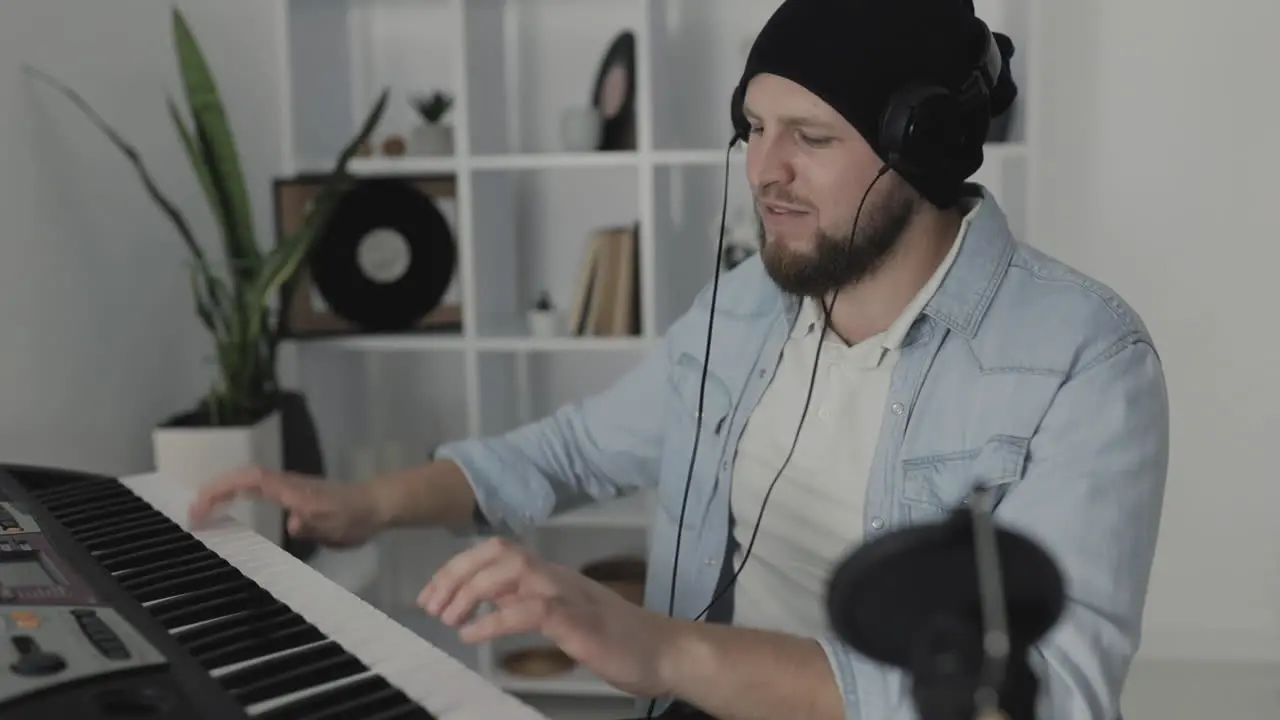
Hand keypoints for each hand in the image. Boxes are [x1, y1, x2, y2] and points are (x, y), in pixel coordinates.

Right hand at [187, 467, 382, 547]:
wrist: (374, 506)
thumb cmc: (354, 516)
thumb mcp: (336, 526)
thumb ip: (314, 524)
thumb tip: (292, 524)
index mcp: (291, 490)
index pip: (250, 481)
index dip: (223, 490)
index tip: (201, 508)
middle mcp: (285, 484)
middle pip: (241, 478)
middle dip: (213, 491)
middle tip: (191, 515)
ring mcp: (287, 488)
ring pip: (246, 482)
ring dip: (221, 492)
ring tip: (200, 512)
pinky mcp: (290, 495)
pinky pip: (255, 490)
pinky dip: (235, 496)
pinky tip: (227, 510)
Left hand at [419, 537, 682, 697]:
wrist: (665, 651)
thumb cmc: (617, 638)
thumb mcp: (563, 615)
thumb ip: (527, 602)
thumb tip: (487, 602)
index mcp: (552, 574)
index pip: (497, 552)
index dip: (459, 567)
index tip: (432, 593)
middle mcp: (557, 576)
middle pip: (498, 552)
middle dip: (456, 574)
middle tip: (430, 605)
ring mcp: (569, 594)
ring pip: (511, 571)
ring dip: (471, 591)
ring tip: (447, 618)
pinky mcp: (578, 620)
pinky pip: (530, 609)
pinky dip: (494, 620)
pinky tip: (472, 636)